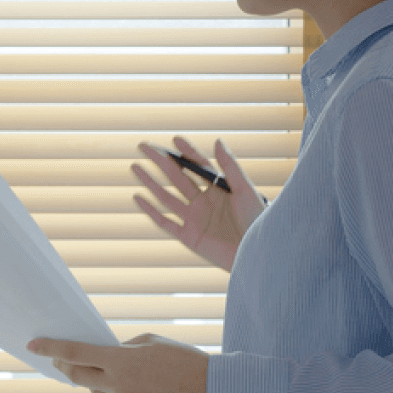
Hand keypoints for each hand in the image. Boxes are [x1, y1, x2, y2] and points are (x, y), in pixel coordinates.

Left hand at [25, 333, 207, 392]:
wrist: (210, 392)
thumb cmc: (181, 360)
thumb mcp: (149, 342)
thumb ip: (120, 350)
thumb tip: (100, 357)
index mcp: (120, 362)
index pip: (75, 353)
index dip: (51, 348)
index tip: (34, 344)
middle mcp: (117, 387)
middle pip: (77, 377)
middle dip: (65, 367)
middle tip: (60, 360)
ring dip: (97, 382)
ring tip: (117, 373)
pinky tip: (133, 390)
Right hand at [131, 136, 265, 272]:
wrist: (255, 253)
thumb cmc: (257, 221)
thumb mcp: (245, 190)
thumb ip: (230, 167)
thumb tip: (218, 141)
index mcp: (219, 189)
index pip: (198, 166)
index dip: (186, 152)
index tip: (174, 139)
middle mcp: (204, 202)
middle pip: (178, 177)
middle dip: (161, 162)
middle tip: (145, 146)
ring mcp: (194, 219)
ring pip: (167, 197)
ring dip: (151, 182)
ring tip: (135, 166)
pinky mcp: (188, 237)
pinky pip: (165, 222)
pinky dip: (151, 209)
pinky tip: (138, 196)